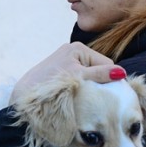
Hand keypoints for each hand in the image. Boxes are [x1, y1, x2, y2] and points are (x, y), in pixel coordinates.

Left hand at [10, 42, 125, 103]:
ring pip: (90, 75)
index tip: (113, 95)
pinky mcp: (61, 70)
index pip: (107, 63)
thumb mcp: (78, 79)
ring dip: (91, 86)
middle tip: (99, 98)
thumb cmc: (50, 86)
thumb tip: (121, 72)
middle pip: (99, 69)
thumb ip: (99, 74)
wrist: (24, 96)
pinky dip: (82, 87)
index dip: (111, 79)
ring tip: (87, 97)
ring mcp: (66, 60)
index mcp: (78, 48)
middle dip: (100, 82)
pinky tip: (79, 95)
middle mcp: (73, 50)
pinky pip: (80, 78)